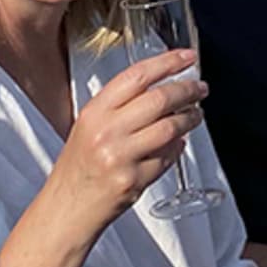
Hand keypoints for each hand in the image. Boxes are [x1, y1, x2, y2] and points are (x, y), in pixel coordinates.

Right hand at [44, 49, 204, 242]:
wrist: (66, 209)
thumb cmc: (79, 168)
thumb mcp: (89, 127)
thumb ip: (120, 106)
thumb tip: (162, 86)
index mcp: (94, 113)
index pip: (137, 76)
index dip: (168, 62)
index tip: (187, 57)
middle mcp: (107, 132)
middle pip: (160, 99)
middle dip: (188, 90)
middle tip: (200, 89)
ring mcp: (121, 157)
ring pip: (170, 127)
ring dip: (190, 119)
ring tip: (196, 115)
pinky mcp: (134, 180)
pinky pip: (168, 156)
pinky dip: (178, 148)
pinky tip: (178, 144)